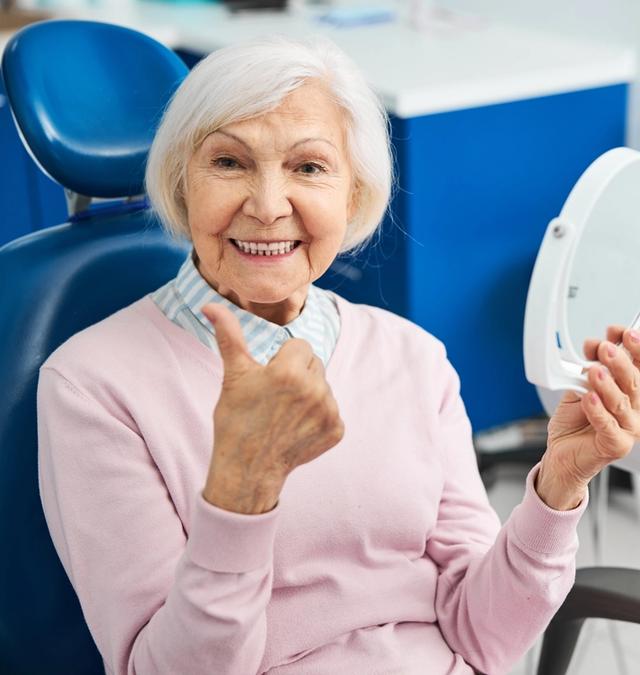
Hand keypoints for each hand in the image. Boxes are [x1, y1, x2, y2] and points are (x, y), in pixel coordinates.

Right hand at [201, 303, 344, 506]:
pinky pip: (331, 410)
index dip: (282, 360)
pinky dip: (317, 417)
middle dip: (298, 374)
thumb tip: (211, 305)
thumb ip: (229, 336)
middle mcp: (315, 388)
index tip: (270, 379)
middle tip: (276, 396)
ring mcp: (329, 411)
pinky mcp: (336, 430)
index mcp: (290, 370)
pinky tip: (296, 428)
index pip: (300, 346)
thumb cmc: (236, 420)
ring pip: (323, 386)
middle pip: (314, 364)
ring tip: (285, 413)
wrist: (246, 470)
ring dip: (309, 394)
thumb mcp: (233, 375)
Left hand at [537, 325, 639, 509]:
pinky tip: (589, 398)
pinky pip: (607, 426)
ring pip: (621, 403)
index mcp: (630, 392)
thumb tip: (596, 345)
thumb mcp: (581, 386)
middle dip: (620, 362)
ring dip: (608, 384)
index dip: (635, 348)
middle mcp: (634, 409)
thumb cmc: (575, 421)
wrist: (562, 452)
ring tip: (594, 371)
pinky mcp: (616, 445)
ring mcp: (628, 428)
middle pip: (634, 383)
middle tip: (605, 348)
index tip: (621, 332)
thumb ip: (589, 367)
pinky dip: (597, 410)